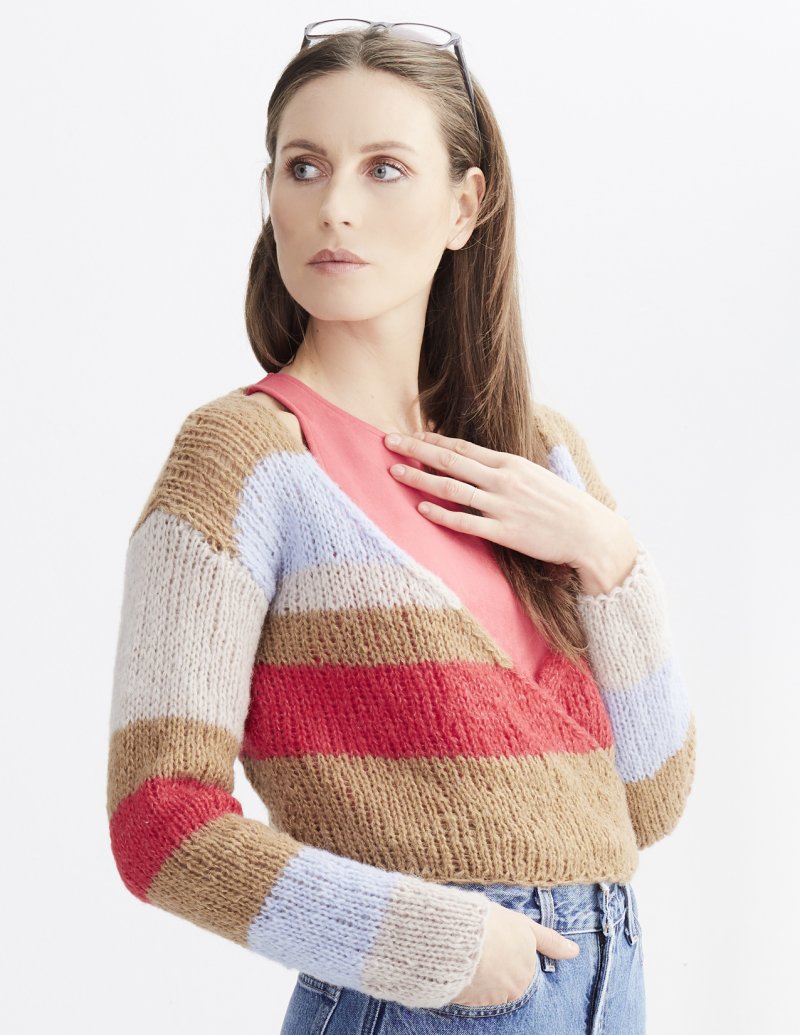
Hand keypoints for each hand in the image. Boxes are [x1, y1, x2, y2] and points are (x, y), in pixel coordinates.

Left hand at [384, 429, 626, 573]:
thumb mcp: (533, 475)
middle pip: (450, 460)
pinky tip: (421, 508)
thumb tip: (474, 464)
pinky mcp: (504, 532)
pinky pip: (466, 522)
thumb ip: (503, 470)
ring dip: (420, 479)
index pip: (462, 447)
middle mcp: (503, 480)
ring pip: (452, 488)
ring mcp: (502, 506)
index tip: (408, 434)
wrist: (589, 531)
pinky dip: (442, 515)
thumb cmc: (560, 504)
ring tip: (394, 471)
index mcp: (509, 463)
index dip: (432, 439)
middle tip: (387, 441)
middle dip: (415, 450)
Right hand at [448, 899, 578, 1007]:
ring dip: (483, 975)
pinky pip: (472, 994)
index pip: (522, 968)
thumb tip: (575, 952)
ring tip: (471, 952)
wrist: (459, 935)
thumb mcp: (524, 925)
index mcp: (527, 971)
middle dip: (497, 966)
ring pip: (490, 987)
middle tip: (484, 946)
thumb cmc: (493, 925)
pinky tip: (461, 964)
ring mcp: (492, 998)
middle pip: (507, 980)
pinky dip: (468, 982)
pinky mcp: (470, 1002)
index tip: (498, 941)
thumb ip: (550, 941)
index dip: (508, 952)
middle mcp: (513, 989)